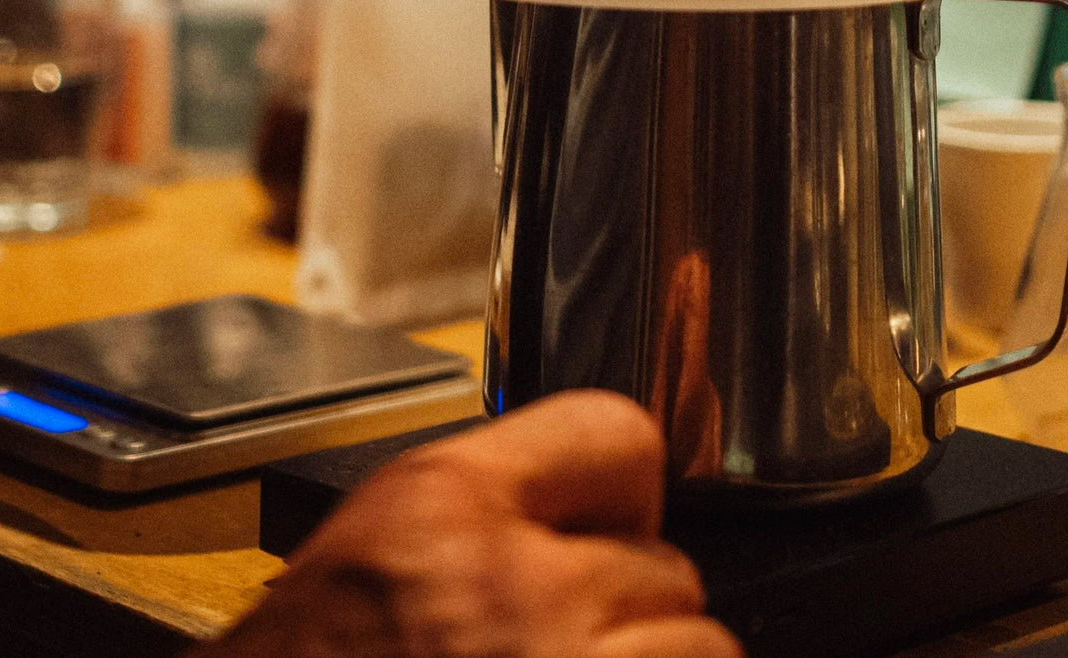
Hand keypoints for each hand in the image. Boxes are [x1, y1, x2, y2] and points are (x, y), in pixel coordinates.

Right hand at [201, 390, 741, 657]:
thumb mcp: (367, 558)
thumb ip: (475, 522)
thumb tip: (584, 519)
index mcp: (440, 506)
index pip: (617, 432)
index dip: (622, 494)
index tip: (618, 525)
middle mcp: (510, 584)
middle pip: (665, 565)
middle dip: (626, 613)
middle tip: (562, 644)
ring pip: (700, 648)